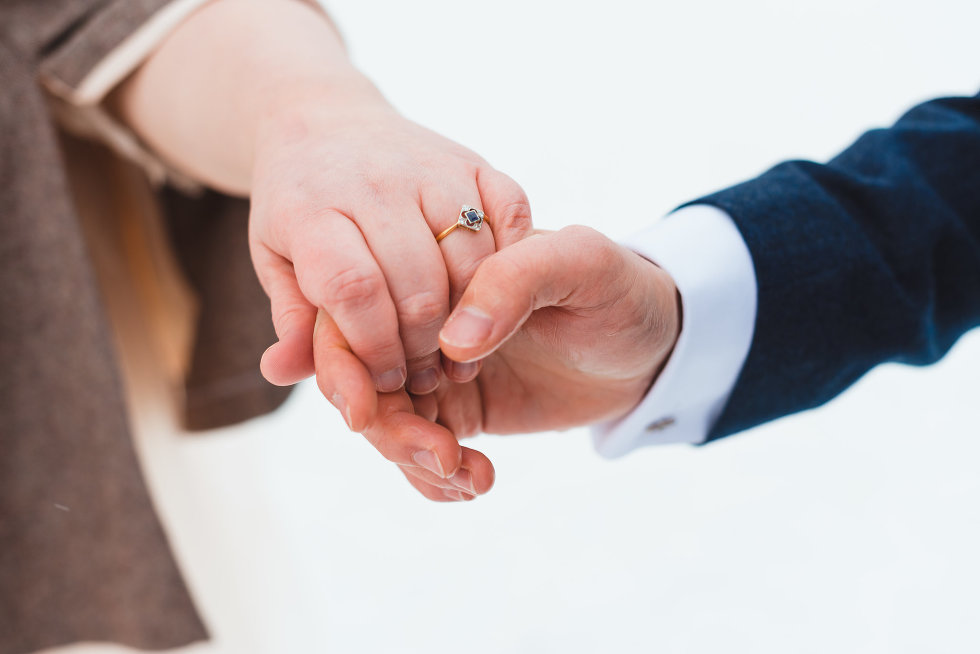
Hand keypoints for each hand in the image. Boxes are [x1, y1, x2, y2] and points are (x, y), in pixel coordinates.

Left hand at [250, 82, 531, 405]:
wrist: (325, 121)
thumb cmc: (299, 208)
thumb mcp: (274, 260)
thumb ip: (290, 319)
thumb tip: (282, 372)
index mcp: (312, 210)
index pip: (353, 288)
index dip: (374, 346)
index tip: (384, 376)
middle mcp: (374, 181)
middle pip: (418, 285)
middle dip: (425, 345)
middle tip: (423, 370)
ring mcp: (429, 166)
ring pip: (471, 260)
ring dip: (472, 317)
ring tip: (454, 344)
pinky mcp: (473, 159)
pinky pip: (512, 216)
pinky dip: (510, 264)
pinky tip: (486, 294)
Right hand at [314, 226, 680, 500]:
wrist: (651, 346)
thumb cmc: (618, 289)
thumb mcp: (583, 264)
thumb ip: (518, 279)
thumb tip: (454, 341)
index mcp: (434, 266)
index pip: (358, 308)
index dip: (347, 362)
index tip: (370, 407)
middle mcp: (423, 318)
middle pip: (360, 377)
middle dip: (387, 428)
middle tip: (443, 455)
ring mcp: (436, 368)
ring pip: (387, 423)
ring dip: (414, 459)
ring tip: (469, 474)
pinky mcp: (458, 410)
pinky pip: (422, 453)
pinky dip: (436, 478)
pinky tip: (479, 481)